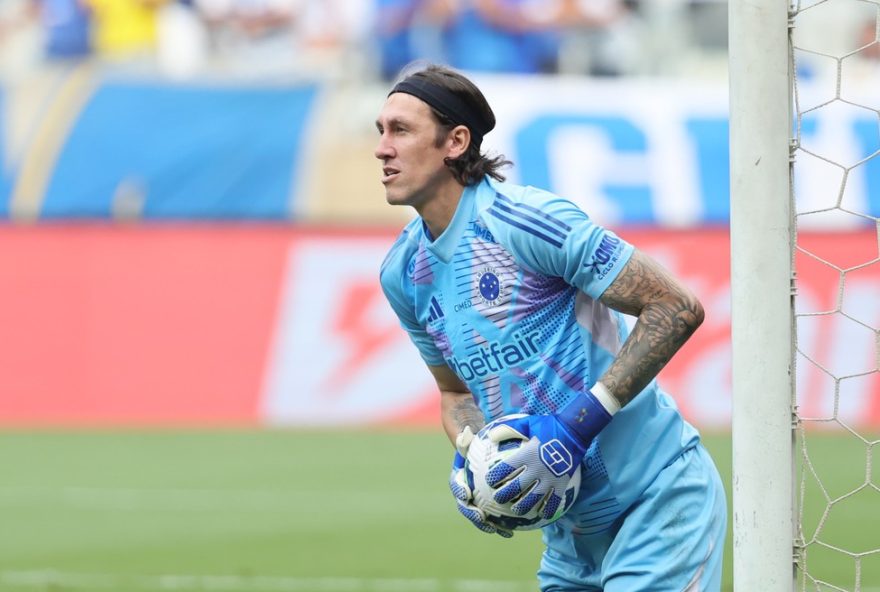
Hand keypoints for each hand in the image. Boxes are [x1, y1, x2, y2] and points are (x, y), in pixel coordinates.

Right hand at [448, 426, 512, 537]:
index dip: (459, 490)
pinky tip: (513, 531)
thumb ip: (467, 437)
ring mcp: (478, 500)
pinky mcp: (490, 506)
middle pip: (466, 506)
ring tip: (500, 530)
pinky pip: (495, 516)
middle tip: (482, 517)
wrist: (486, 450)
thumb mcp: (472, 437)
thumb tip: (467, 433)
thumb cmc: (479, 441)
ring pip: (480, 516)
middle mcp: (466, 491)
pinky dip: (502, 524)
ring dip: (488, 525)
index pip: (457, 484)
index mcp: (460, 476)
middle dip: (473, 514)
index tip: (466, 494)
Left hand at [482, 389, 613, 515]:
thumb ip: (508, 429)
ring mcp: (550, 477)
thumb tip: (490, 435)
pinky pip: (554, 500)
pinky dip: (548, 509)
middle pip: (517, 487)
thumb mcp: (526, 423)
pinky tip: (542, 514)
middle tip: (498, 499)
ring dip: (523, 506)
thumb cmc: (548, 426)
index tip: (490, 481)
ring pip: (534, 498)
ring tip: (516, 510)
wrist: (574, 430)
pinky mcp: (562, 482)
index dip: (495, 476)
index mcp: (526, 454)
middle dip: (505, 495)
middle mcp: (536, 468)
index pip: (506, 468)